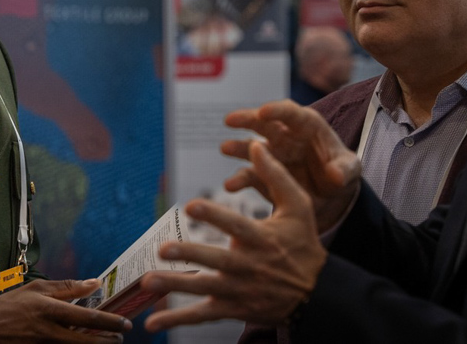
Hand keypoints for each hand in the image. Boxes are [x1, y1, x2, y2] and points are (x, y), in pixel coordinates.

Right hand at [0, 278, 131, 342]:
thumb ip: (66, 287)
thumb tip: (93, 282)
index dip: (109, 321)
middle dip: (107, 341)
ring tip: (108, 343)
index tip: (124, 323)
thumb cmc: (10, 306)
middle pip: (86, 340)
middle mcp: (49, 331)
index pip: (86, 316)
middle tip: (120, 338)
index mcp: (49, 309)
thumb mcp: (36, 288)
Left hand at [143, 142, 327, 331]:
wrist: (318, 294)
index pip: (235, 226)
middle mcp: (247, 266)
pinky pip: (201, 315)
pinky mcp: (232, 308)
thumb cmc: (303, 245)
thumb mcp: (298, 207)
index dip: (214, 216)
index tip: (191, 205)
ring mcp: (238, 289)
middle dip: (189, 254)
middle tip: (163, 248)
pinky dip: (177, 319)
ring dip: (175, 285)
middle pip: (215, 260)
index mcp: (261, 239)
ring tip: (148, 280)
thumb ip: (276, 176)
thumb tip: (256, 143)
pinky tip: (152, 322)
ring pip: (203, 288)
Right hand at [221, 99, 360, 230]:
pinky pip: (249, 175)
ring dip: (238, 147)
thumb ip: (345, 170)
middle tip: (230, 120)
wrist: (332, 196)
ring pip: (251, 147)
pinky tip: (231, 186)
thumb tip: (334, 175)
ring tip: (225, 149)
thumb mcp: (351, 170)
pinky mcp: (264, 173)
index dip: (277, 111)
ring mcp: (272, 155)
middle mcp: (285, 136)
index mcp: (307, 126)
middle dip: (247, 120)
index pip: (291, 113)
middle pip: (264, 123)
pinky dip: (239, 180)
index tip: (263, 112)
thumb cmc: (341, 172)